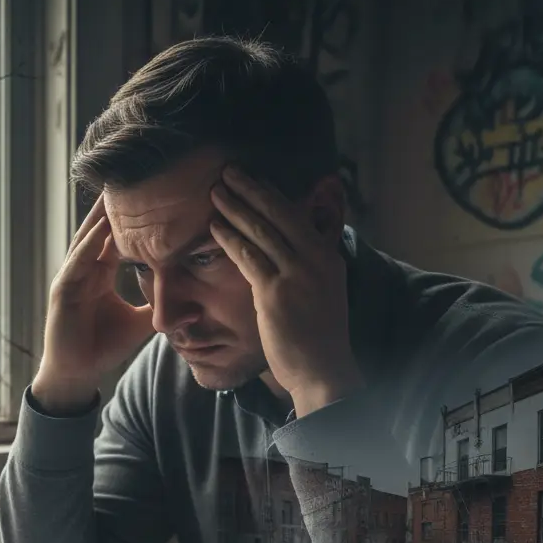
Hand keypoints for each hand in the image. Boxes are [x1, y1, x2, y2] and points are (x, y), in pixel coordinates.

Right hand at [33, 195, 154, 412]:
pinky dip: (89, 245)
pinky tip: (101, 228)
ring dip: (100, 216)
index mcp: (100, 274)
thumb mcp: (140, 323)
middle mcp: (83, 270)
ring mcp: (71, 278)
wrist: (78, 373)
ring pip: (86, 239)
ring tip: (114, 190)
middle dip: (112, 205)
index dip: (130, 217)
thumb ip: (159, 308)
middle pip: (99, 229)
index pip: (116, 237)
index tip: (151, 195)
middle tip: (130, 175)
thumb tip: (192, 305)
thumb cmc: (103, 347)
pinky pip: (77, 262)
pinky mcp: (62, 292)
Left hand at [210, 167, 362, 417]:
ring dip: (236, 207)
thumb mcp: (323, 293)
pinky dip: (230, 238)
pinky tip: (214, 227)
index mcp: (329, 256)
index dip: (274, 194)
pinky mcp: (277, 293)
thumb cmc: (318, 338)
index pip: (300, 214)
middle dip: (252, 189)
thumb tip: (293, 250)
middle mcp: (316, 259)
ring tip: (216, 191)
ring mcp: (297, 274)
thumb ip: (310, 266)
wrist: (323, 371)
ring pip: (262, 230)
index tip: (254, 178)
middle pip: (280, 213)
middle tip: (228, 171)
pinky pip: (249, 257)